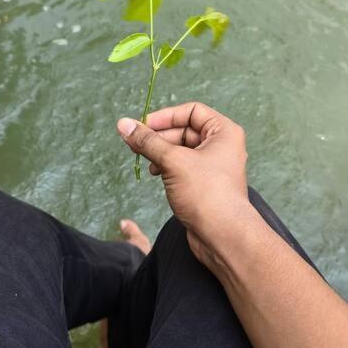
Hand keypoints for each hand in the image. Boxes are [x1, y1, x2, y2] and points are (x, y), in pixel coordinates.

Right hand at [117, 102, 252, 272]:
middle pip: (184, 130)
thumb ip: (147, 141)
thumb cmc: (206, 193)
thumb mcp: (173, 161)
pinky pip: (182, 166)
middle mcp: (221, 146)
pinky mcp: (204, 184)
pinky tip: (155, 174)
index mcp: (223, 132)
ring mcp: (213, 166)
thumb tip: (123, 124)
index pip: (191, 111)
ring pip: (181, 149)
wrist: (223, 236)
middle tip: (135, 143)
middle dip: (159, 136)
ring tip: (145, 161)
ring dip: (160, 152)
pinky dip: (166, 166)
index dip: (166, 116)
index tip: (143, 126)